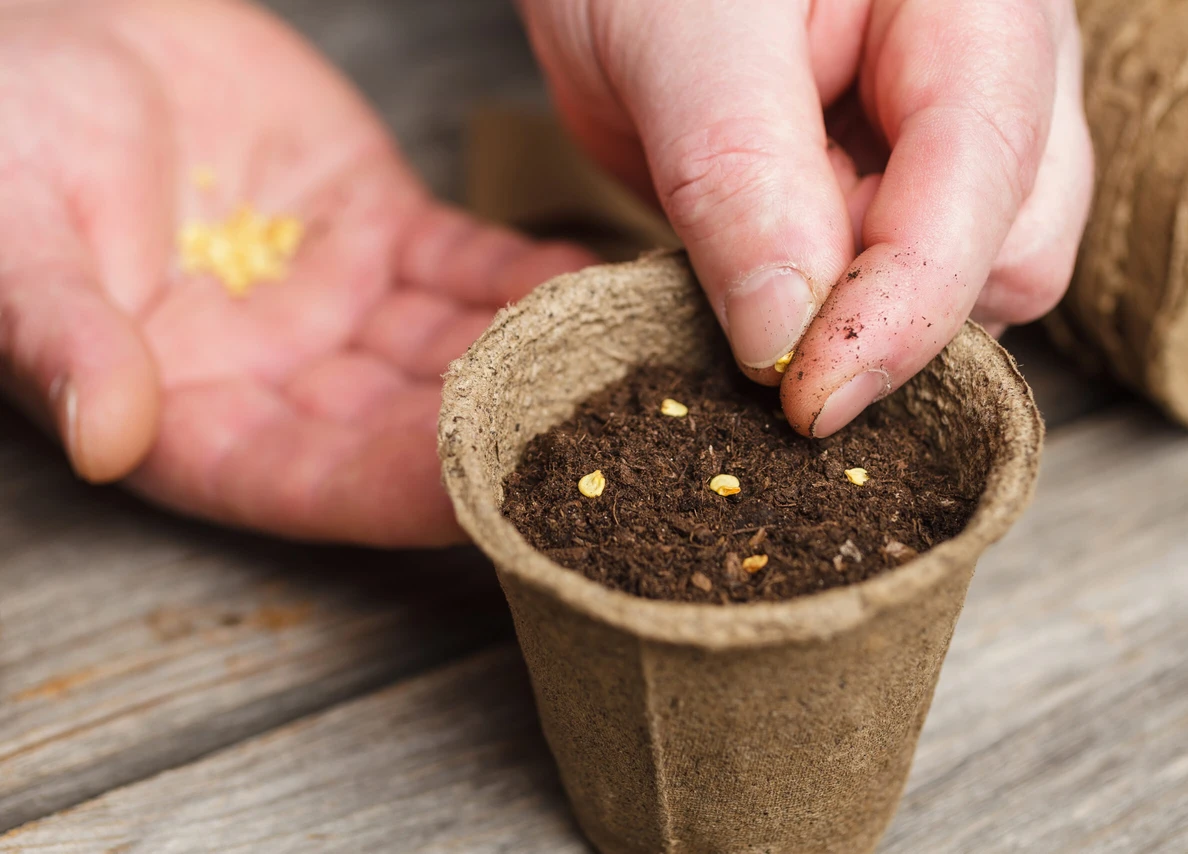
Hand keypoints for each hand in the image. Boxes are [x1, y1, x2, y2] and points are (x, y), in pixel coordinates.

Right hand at [0, 0, 592, 545]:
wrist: (51, 24)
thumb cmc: (2, 131)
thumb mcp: (11, 236)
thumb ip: (63, 335)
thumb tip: (104, 434)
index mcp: (186, 412)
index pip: (305, 477)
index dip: (395, 490)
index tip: (489, 499)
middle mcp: (278, 376)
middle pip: (405, 426)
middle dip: (500, 438)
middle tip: (598, 447)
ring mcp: (338, 304)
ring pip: (451, 349)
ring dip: (534, 361)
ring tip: (619, 369)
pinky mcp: (380, 230)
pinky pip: (466, 264)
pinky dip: (528, 276)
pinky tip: (593, 289)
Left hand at [520, 0, 1091, 435]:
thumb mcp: (681, 39)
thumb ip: (741, 176)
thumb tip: (787, 337)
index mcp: (975, 9)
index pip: (986, 180)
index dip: (903, 308)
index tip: (811, 397)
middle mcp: (993, 80)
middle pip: (1011, 252)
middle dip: (891, 316)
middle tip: (759, 318)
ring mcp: (948, 146)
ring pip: (964, 291)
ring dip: (858, 327)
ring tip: (747, 275)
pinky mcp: (892, 199)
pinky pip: (893, 294)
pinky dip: (830, 324)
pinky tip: (764, 297)